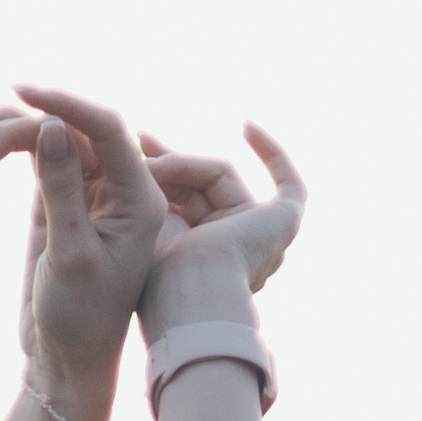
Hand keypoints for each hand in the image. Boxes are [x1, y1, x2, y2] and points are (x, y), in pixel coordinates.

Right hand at [0, 82, 167, 416]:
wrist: (67, 359)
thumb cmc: (81, 318)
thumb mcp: (72, 254)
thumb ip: (63, 188)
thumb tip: (50, 125)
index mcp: (140, 197)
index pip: (108, 129)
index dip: (65, 103)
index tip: (21, 93)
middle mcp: (119, 185)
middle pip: (69, 130)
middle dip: (17, 131)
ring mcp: (87, 189)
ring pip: (47, 140)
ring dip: (1, 138)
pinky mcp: (59, 199)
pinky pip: (34, 157)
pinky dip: (2, 148)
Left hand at [135, 122, 305, 339]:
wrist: (189, 293)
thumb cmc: (158, 277)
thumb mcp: (145, 227)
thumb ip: (148, 197)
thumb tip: (135, 162)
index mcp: (201, 259)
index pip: (180, 202)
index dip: (159, 175)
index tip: (134, 150)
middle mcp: (233, 249)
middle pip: (199, 186)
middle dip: (169, 162)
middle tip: (139, 138)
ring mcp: (262, 237)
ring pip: (219, 178)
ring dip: (183, 165)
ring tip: (151, 162)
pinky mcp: (283, 223)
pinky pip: (287, 183)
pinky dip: (271, 153)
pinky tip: (246, 126)